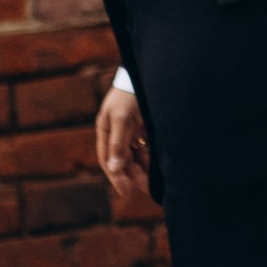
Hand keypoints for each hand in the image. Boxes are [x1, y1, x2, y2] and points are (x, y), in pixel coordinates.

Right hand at [96, 80, 152, 204]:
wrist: (148, 73)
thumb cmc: (129, 94)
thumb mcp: (122, 118)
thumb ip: (118, 144)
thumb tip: (114, 169)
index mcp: (106, 131)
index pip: (108, 160)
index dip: (116, 177)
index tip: (126, 192)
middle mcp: (118, 134)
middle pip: (123, 161)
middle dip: (134, 176)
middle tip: (148, 190)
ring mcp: (132, 131)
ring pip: (136, 157)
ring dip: (144, 170)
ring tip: (155, 185)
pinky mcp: (145, 128)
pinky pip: (147, 149)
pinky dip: (152, 159)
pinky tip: (160, 170)